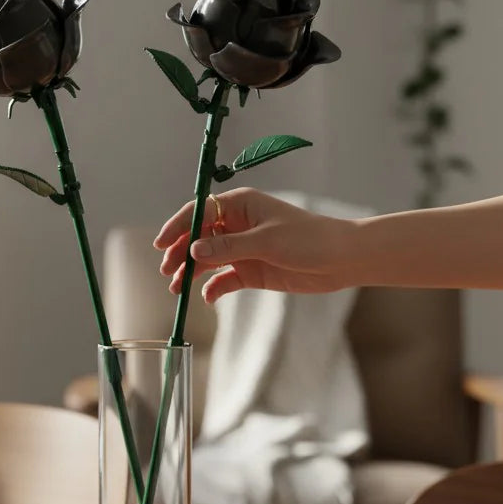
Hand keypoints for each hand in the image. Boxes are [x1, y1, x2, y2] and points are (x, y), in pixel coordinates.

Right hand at [154, 188, 355, 303]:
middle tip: (167, 273)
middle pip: (197, 238)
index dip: (177, 227)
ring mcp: (243, 249)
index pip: (199, 212)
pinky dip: (213, 288)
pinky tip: (207, 297)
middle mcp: (237, 226)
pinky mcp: (251, 270)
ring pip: (206, 260)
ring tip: (177, 289)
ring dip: (190, 273)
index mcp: (240, 206)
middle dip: (180, 254)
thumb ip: (228, 246)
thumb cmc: (309, 239)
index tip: (160, 245)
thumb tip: (193, 249)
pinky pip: (223, 279)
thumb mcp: (266, 241)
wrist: (342, 260)